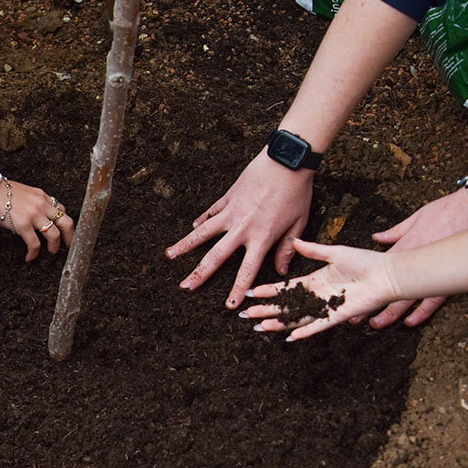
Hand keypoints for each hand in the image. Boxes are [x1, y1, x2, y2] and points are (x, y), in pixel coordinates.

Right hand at [0, 178, 74, 261]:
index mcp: (42, 196)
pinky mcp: (23, 225)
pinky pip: (35, 244)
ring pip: (54, 235)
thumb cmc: (1, 193)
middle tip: (68, 246)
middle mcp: (42, 205)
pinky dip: (34, 253)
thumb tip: (37, 216)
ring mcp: (34, 215)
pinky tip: (30, 257)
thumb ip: (34, 203)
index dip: (64, 223)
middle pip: (66, 222)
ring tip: (50, 253)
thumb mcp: (24, 193)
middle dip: (70, 237)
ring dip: (54, 247)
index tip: (63, 232)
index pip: (61, 210)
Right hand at [165, 149, 314, 308]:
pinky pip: (211, 212)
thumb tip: (281, 271)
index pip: (247, 270)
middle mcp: (242, 228)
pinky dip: (201, 220)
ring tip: (169, 255)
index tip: (229, 305)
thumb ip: (287, 249)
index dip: (238, 289)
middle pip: (216, 256)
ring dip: (185, 245)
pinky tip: (191, 227)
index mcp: (261, 237)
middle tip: (185, 287)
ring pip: (203, 232)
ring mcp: (231, 212)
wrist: (287, 161)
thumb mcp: (298, 224)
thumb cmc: (297, 193)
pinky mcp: (227, 197)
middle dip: (199, 273)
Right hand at [240, 238, 396, 340]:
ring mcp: (327, 307)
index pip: (286, 288)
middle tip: (246, 315)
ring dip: (278, 322)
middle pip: (286, 305)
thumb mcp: (335, 252)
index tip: (252, 293)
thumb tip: (293, 241)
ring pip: (297, 317)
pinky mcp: (339, 315)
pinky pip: (318, 325)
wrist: (389, 274)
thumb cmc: (365, 262)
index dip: (269, 291)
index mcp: (315, 281)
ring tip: (260, 327)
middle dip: (265, 310)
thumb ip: (313, 250)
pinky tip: (290, 337)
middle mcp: (317, 296)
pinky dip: (305, 331)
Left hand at [361, 189, 467, 327]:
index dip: (363, 283)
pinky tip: (411, 321)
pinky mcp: (444, 279)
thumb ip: (395, 232)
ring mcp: (427, 274)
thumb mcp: (415, 219)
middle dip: (370, 304)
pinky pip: (431, 301)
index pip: (378, 269)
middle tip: (356, 317)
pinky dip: (421, 312)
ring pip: (405, 299)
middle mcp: (411, 264)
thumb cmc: (444, 213)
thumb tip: (377, 237)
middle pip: (386, 289)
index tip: (350, 292)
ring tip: (377, 323)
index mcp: (402, 249)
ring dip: (390, 313)